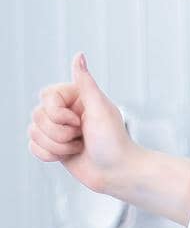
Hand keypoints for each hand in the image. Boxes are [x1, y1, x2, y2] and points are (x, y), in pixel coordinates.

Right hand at [27, 53, 139, 194]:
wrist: (118, 173)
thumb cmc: (114, 141)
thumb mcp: (100, 109)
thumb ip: (85, 83)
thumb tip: (78, 55)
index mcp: (76, 96)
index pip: (46, 96)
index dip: (58, 113)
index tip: (80, 122)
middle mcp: (65, 110)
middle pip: (37, 116)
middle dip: (60, 133)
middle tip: (83, 136)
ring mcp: (58, 129)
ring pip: (34, 133)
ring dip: (58, 146)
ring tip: (80, 147)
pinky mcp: (53, 146)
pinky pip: (33, 147)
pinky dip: (51, 155)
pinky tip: (70, 155)